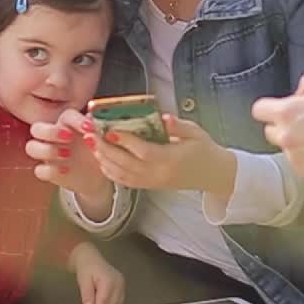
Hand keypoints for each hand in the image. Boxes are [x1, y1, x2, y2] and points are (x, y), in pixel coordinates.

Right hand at [25, 109, 112, 199]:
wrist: (98, 176)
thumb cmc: (98, 152)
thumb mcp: (102, 140)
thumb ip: (98, 128)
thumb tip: (98, 116)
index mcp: (68, 124)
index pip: (66, 115)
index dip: (76, 120)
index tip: (89, 128)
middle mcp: (54, 136)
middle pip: (36, 128)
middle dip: (50, 132)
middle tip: (68, 138)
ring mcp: (48, 154)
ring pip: (31, 147)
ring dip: (46, 150)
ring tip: (67, 155)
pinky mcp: (48, 171)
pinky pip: (39, 170)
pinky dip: (50, 170)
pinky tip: (65, 170)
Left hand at [68, 242, 124, 303]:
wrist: (91, 258)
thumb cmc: (86, 268)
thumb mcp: (83, 280)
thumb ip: (86, 294)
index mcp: (108, 280)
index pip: (104, 301)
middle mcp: (118, 282)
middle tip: (90, 301)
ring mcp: (122, 283)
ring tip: (96, 296)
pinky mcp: (122, 285)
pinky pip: (119, 300)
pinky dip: (110, 302)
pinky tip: (103, 297)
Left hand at [89, 115, 236, 197]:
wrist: (213, 175)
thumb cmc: (204, 150)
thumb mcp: (196, 133)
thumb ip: (179, 126)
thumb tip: (164, 117)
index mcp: (171, 160)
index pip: (143, 151)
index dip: (125, 141)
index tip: (108, 129)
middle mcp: (158, 174)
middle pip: (126, 164)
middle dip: (105, 149)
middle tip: (90, 134)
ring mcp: (152, 183)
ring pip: (122, 174)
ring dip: (104, 159)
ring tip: (91, 143)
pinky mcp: (149, 186)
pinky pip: (125, 181)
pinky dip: (110, 171)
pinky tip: (101, 158)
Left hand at [251, 72, 303, 180]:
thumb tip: (298, 93)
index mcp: (288, 112)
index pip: (259, 110)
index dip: (270, 108)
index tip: (278, 110)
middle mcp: (287, 136)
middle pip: (271, 131)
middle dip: (284, 126)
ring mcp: (296, 157)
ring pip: (286, 148)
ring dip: (297, 143)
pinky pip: (299, 163)